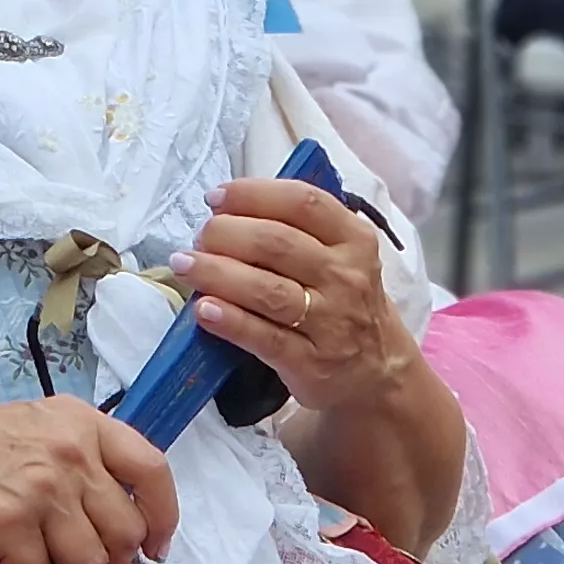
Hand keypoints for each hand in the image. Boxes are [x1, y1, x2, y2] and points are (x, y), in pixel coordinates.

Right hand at [0, 397, 179, 563]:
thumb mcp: (31, 429)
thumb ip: (77, 461)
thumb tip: (117, 525)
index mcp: (81, 421)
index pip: (153, 471)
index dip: (163, 518)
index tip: (155, 548)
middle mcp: (71, 449)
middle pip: (125, 534)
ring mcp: (43, 485)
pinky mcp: (9, 521)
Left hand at [171, 177, 419, 416]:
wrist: (377, 369)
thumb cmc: (344, 300)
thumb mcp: (342, 255)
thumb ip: (297, 228)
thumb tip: (227, 208)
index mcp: (353, 240)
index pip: (302, 203)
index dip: (252, 194)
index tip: (216, 198)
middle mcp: (345, 277)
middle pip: (277, 243)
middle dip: (227, 233)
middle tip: (199, 237)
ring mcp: (331, 322)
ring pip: (267, 290)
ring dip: (218, 273)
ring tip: (185, 265)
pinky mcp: (311, 363)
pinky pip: (264, 337)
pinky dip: (230, 321)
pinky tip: (204, 308)